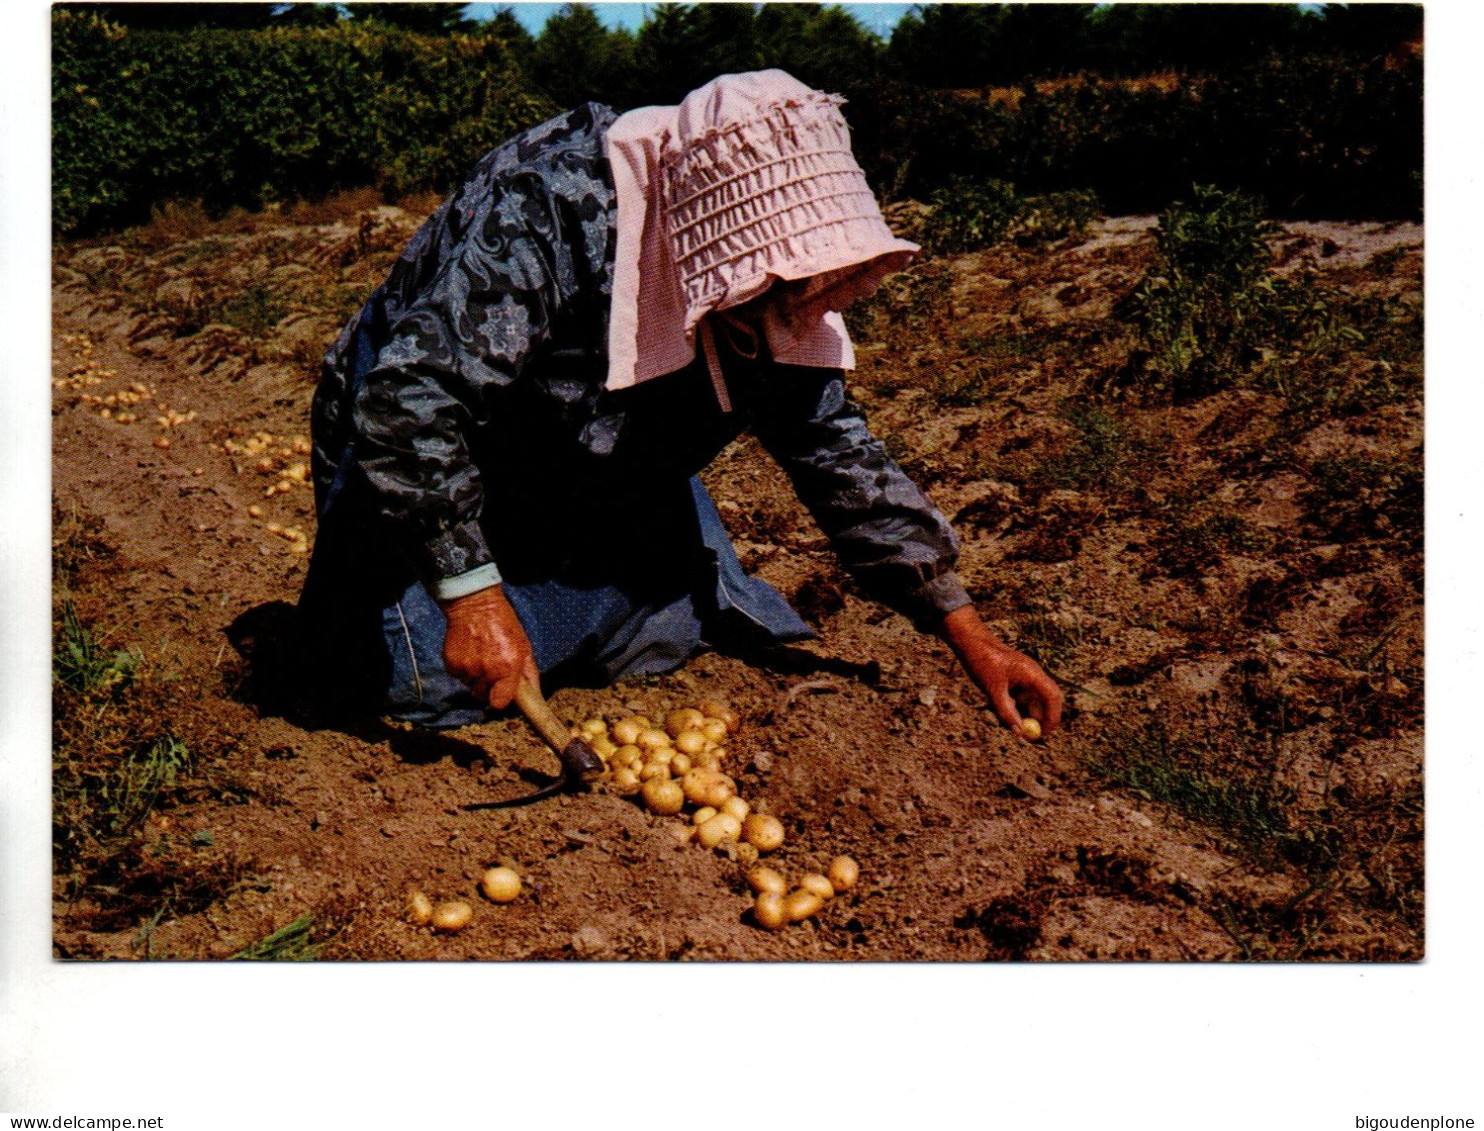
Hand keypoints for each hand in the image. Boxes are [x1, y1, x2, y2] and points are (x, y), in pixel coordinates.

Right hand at [439, 585, 539, 709]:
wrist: (475, 605)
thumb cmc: (504, 625)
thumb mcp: (523, 646)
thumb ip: (530, 674)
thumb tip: (536, 696)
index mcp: (508, 668)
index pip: (499, 703)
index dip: (499, 699)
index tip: (500, 692)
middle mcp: (487, 671)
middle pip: (482, 695)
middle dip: (487, 686)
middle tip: (490, 667)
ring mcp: (467, 668)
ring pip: (470, 685)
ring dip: (474, 676)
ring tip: (479, 655)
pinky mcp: (451, 663)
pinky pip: (457, 676)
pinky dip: (462, 668)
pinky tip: (468, 652)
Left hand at [941, 605, 1063, 738]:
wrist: (970, 641)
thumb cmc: (982, 662)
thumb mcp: (993, 691)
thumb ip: (1007, 712)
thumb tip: (1019, 732)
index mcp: (1032, 673)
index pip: (1053, 697)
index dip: (1052, 717)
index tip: (1044, 734)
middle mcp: (1034, 673)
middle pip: (1048, 700)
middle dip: (1043, 718)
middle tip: (1031, 735)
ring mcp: (1027, 674)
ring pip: (1035, 700)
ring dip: (1027, 712)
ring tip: (1006, 714)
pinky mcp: (1019, 677)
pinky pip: (1024, 695)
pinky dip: (1017, 705)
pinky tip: (1000, 701)